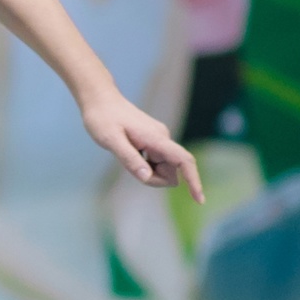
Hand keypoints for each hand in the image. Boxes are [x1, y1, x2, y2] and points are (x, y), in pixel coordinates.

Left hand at [81, 88, 203, 202]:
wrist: (100, 100)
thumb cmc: (102, 119)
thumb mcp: (111, 140)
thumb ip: (129, 158)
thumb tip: (147, 177)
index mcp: (156, 138)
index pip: (183, 160)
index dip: (193, 180)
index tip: (200, 200)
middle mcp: (163, 139)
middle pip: (170, 172)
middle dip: (152, 178)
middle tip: (126, 163)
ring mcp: (159, 140)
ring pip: (162, 169)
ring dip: (146, 171)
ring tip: (125, 153)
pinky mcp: (154, 141)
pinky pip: (155, 163)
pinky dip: (144, 165)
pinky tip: (129, 151)